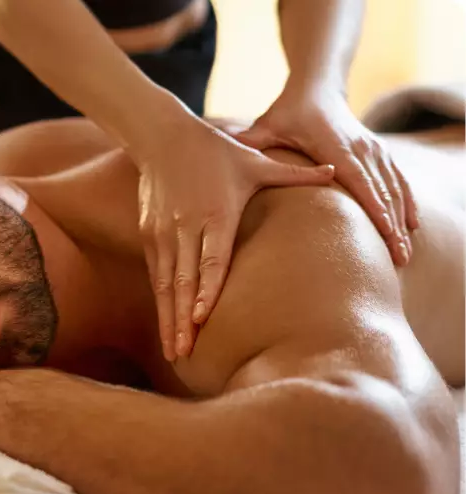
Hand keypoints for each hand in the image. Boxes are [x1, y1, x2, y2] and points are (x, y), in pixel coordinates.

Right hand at [136, 116, 334, 361]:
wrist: (162, 137)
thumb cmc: (215, 151)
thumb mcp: (254, 162)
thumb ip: (294, 174)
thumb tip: (335, 173)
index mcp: (216, 214)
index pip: (210, 260)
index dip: (206, 291)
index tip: (202, 319)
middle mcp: (187, 228)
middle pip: (184, 282)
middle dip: (183, 319)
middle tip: (185, 352)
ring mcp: (165, 234)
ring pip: (166, 284)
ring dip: (169, 318)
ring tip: (174, 349)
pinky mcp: (150, 235)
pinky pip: (157, 275)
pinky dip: (161, 302)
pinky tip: (166, 325)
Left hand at [236, 87, 416, 265]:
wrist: (316, 89)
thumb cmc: (287, 112)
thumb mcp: (267, 126)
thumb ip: (250, 140)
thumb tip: (226, 148)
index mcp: (336, 146)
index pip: (360, 182)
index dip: (376, 209)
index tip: (386, 235)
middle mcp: (360, 149)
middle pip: (382, 193)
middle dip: (392, 226)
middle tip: (399, 260)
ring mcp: (373, 150)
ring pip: (394, 189)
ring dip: (401, 220)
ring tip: (405, 254)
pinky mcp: (378, 153)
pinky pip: (398, 180)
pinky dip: (406, 202)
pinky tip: (410, 226)